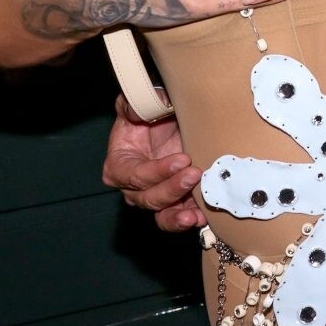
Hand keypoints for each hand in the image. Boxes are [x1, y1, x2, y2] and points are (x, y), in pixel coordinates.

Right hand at [100, 94, 204, 231]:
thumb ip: (132, 105)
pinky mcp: (175, 203)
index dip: (156, 171)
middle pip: (149, 197)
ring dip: (178, 217)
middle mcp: (135, 187)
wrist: (175, 125)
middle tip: (195, 173)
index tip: (182, 159)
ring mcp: (156, 197)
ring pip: (162, 214)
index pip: (134, 175)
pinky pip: (179, 217)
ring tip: (195, 215)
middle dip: (172, 188)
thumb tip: (133, 108)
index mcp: (120, 166)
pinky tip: (204, 217)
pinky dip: (190, 220)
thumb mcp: (143, 107)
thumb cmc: (154, 117)